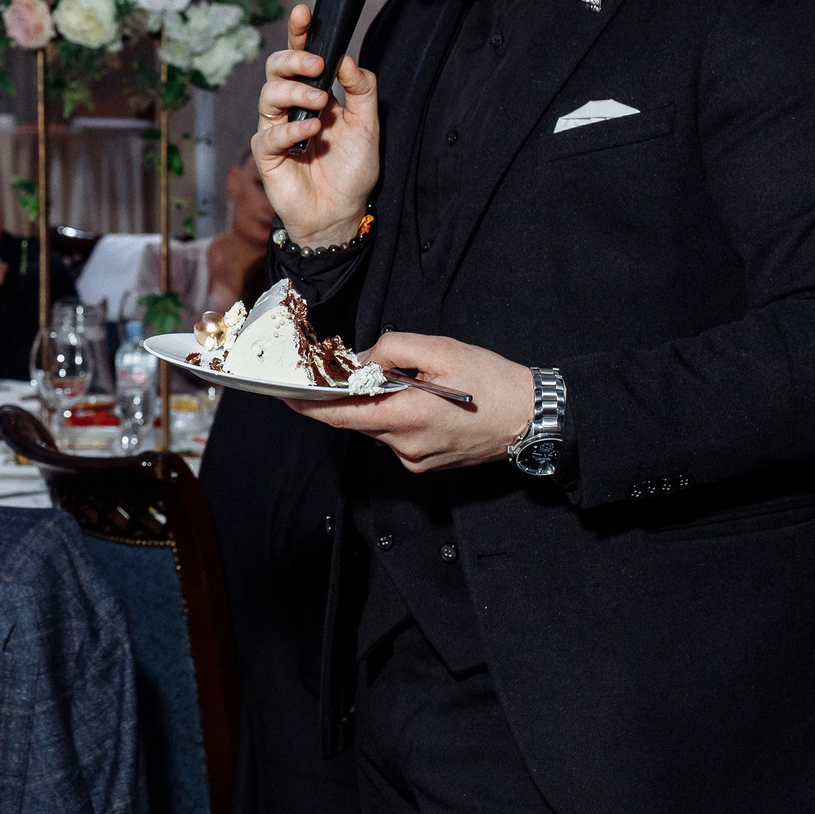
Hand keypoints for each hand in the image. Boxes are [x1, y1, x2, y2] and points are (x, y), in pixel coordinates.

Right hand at [253, 3, 380, 246]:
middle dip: (293, 59)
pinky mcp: (267, 155)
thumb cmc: (352, 169)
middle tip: (317, 65)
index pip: (301, 56)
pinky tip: (312, 132)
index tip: (304, 12)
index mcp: (313, 93)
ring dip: (295, 92)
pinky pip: (270, 134)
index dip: (299, 33)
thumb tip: (346, 58)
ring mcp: (275, 129)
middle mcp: (290, 106)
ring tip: (320, 103)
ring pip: (268, 94)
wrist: (343, 212)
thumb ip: (360, 89)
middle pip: (275, 68)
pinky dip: (292, 129)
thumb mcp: (368, 124)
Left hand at [294, 332, 536, 471]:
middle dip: (346, 396)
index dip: (306, 405)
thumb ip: (394, 349)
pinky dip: (395, 417)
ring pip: (375, 427)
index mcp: (406, 415)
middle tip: (344, 371)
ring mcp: (414, 459)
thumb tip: (361, 359)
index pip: (339, 415)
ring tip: (403, 382)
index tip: (283, 394)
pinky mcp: (424, 464)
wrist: (531, 417)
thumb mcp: (442, 349)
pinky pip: (394, 438)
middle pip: (355, 420)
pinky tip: (420, 401)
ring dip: (375, 405)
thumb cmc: (492, 381)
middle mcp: (405, 445)